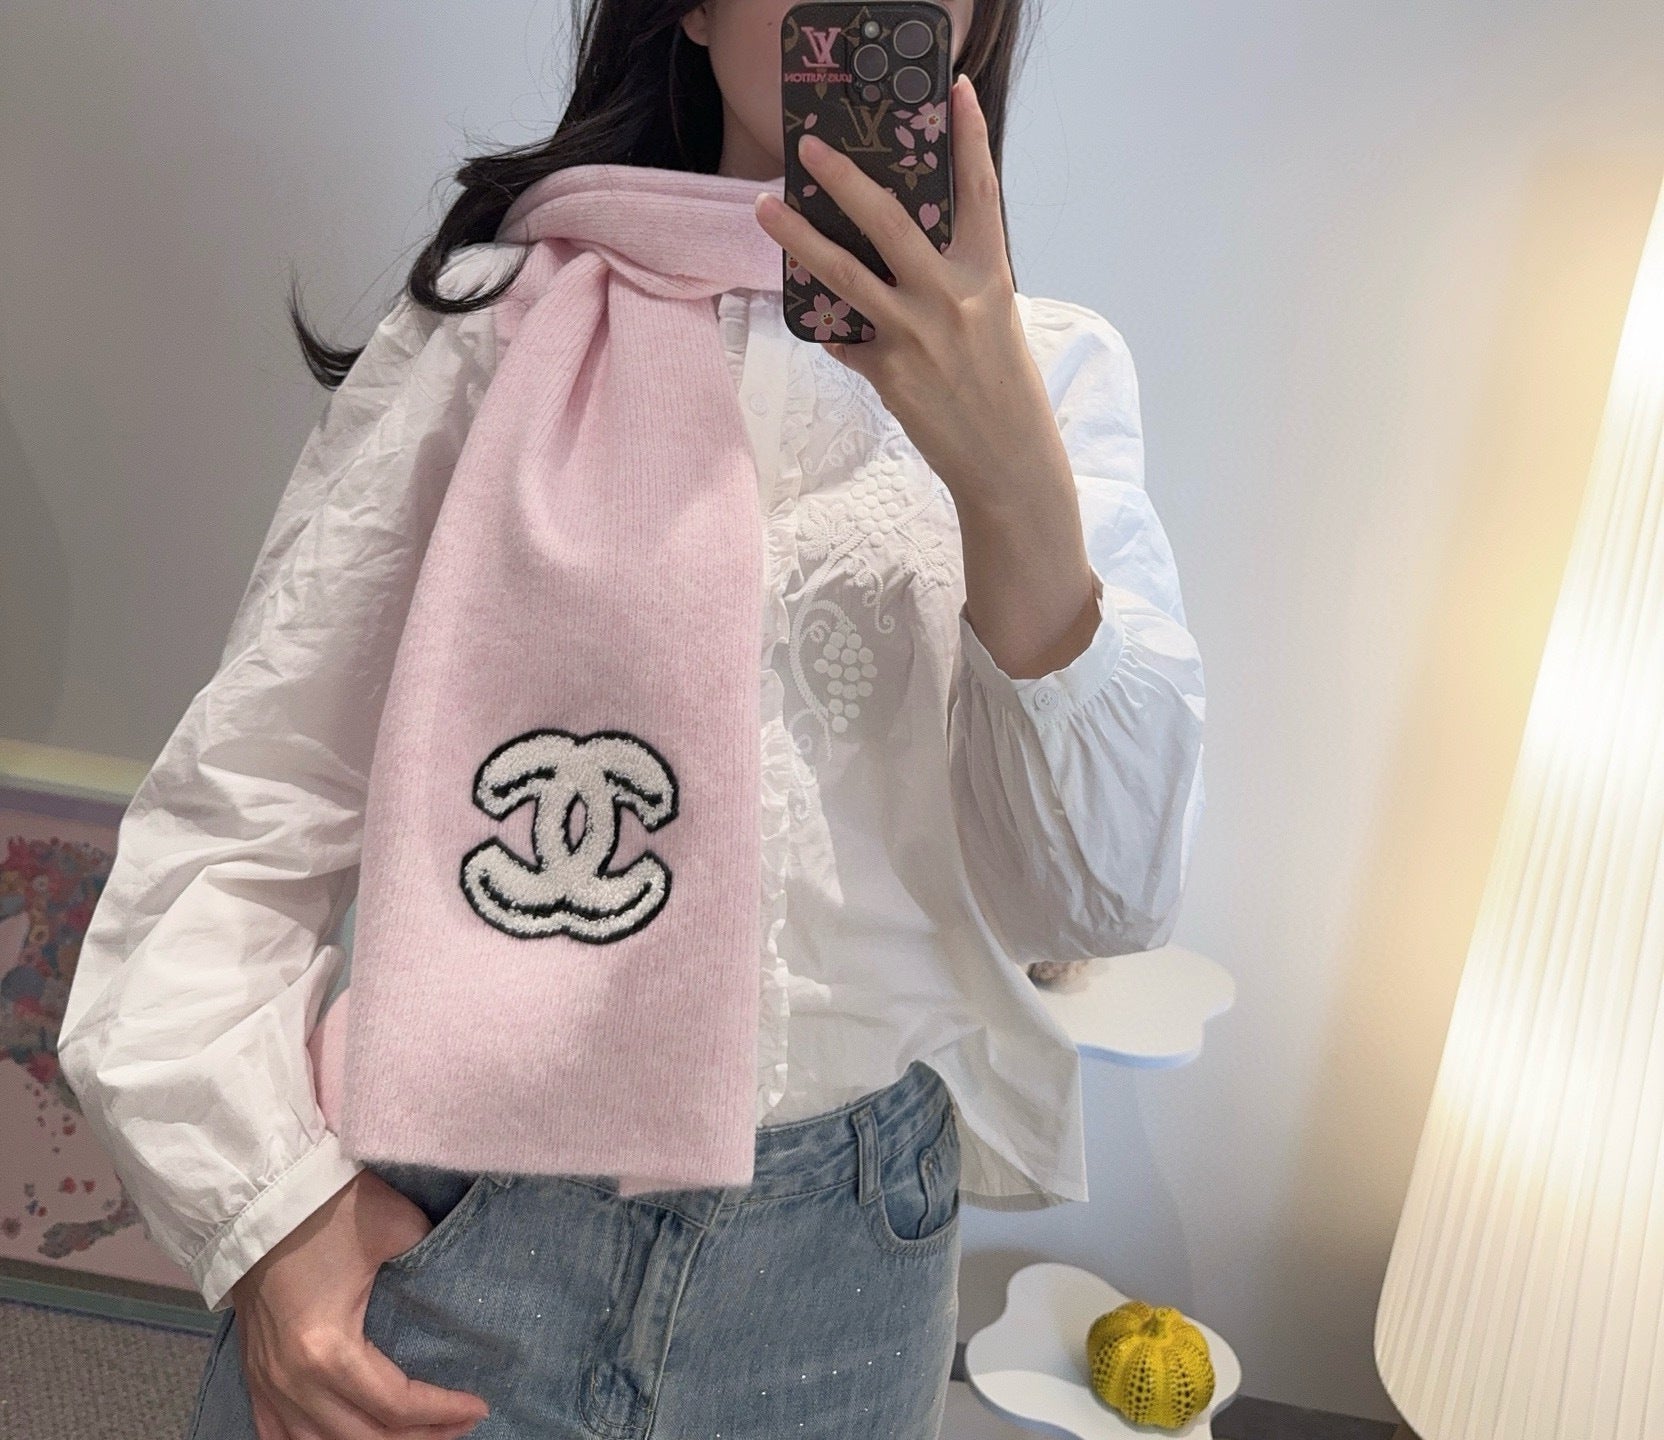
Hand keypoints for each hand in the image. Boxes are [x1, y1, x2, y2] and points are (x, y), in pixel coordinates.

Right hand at [228, 1169, 489, 1439]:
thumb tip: (463, 1284)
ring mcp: (267, 1382)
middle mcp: (292, 1380)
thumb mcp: (397, 1227)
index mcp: (327, 1349)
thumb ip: (433, 1259)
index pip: (396, 1405)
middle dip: (420, 1437)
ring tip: (416, 1433)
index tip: (479, 1406)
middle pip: (364, 1439)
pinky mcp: (254, 1375)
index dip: (443, 1412)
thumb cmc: (328, 1208)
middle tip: (459, 1424)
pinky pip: (279, 1436)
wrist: (261, 1196)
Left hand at [753, 72, 1073, 518]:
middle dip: (842, 178)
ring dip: (798, 237)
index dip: (970, 138)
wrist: (1006, 458)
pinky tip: (830, 325)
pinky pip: (846, 337)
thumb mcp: (994, 319)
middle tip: (808, 147)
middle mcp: (951, 296)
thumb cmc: (1004, 387)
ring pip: (843, 272)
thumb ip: (955, 281)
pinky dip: (836, 328)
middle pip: (888, 220)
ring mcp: (915, 334)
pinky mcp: (888, 372)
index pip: (980, 192)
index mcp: (989, 274)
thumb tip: (900, 257)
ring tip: (765, 208)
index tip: (957, 92)